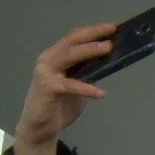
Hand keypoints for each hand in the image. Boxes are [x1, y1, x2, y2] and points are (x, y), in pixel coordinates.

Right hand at [14, 22, 115, 154]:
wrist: (41, 127)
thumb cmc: (60, 105)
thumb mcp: (78, 84)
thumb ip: (88, 71)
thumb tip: (110, 60)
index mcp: (56, 56)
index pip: (74, 37)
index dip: (93, 30)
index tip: (112, 26)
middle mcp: (48, 59)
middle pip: (72, 41)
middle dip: (93, 34)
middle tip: (112, 32)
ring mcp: (45, 72)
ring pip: (69, 55)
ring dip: (89, 51)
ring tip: (108, 49)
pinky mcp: (46, 87)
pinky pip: (69, 85)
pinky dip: (86, 88)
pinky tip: (101, 92)